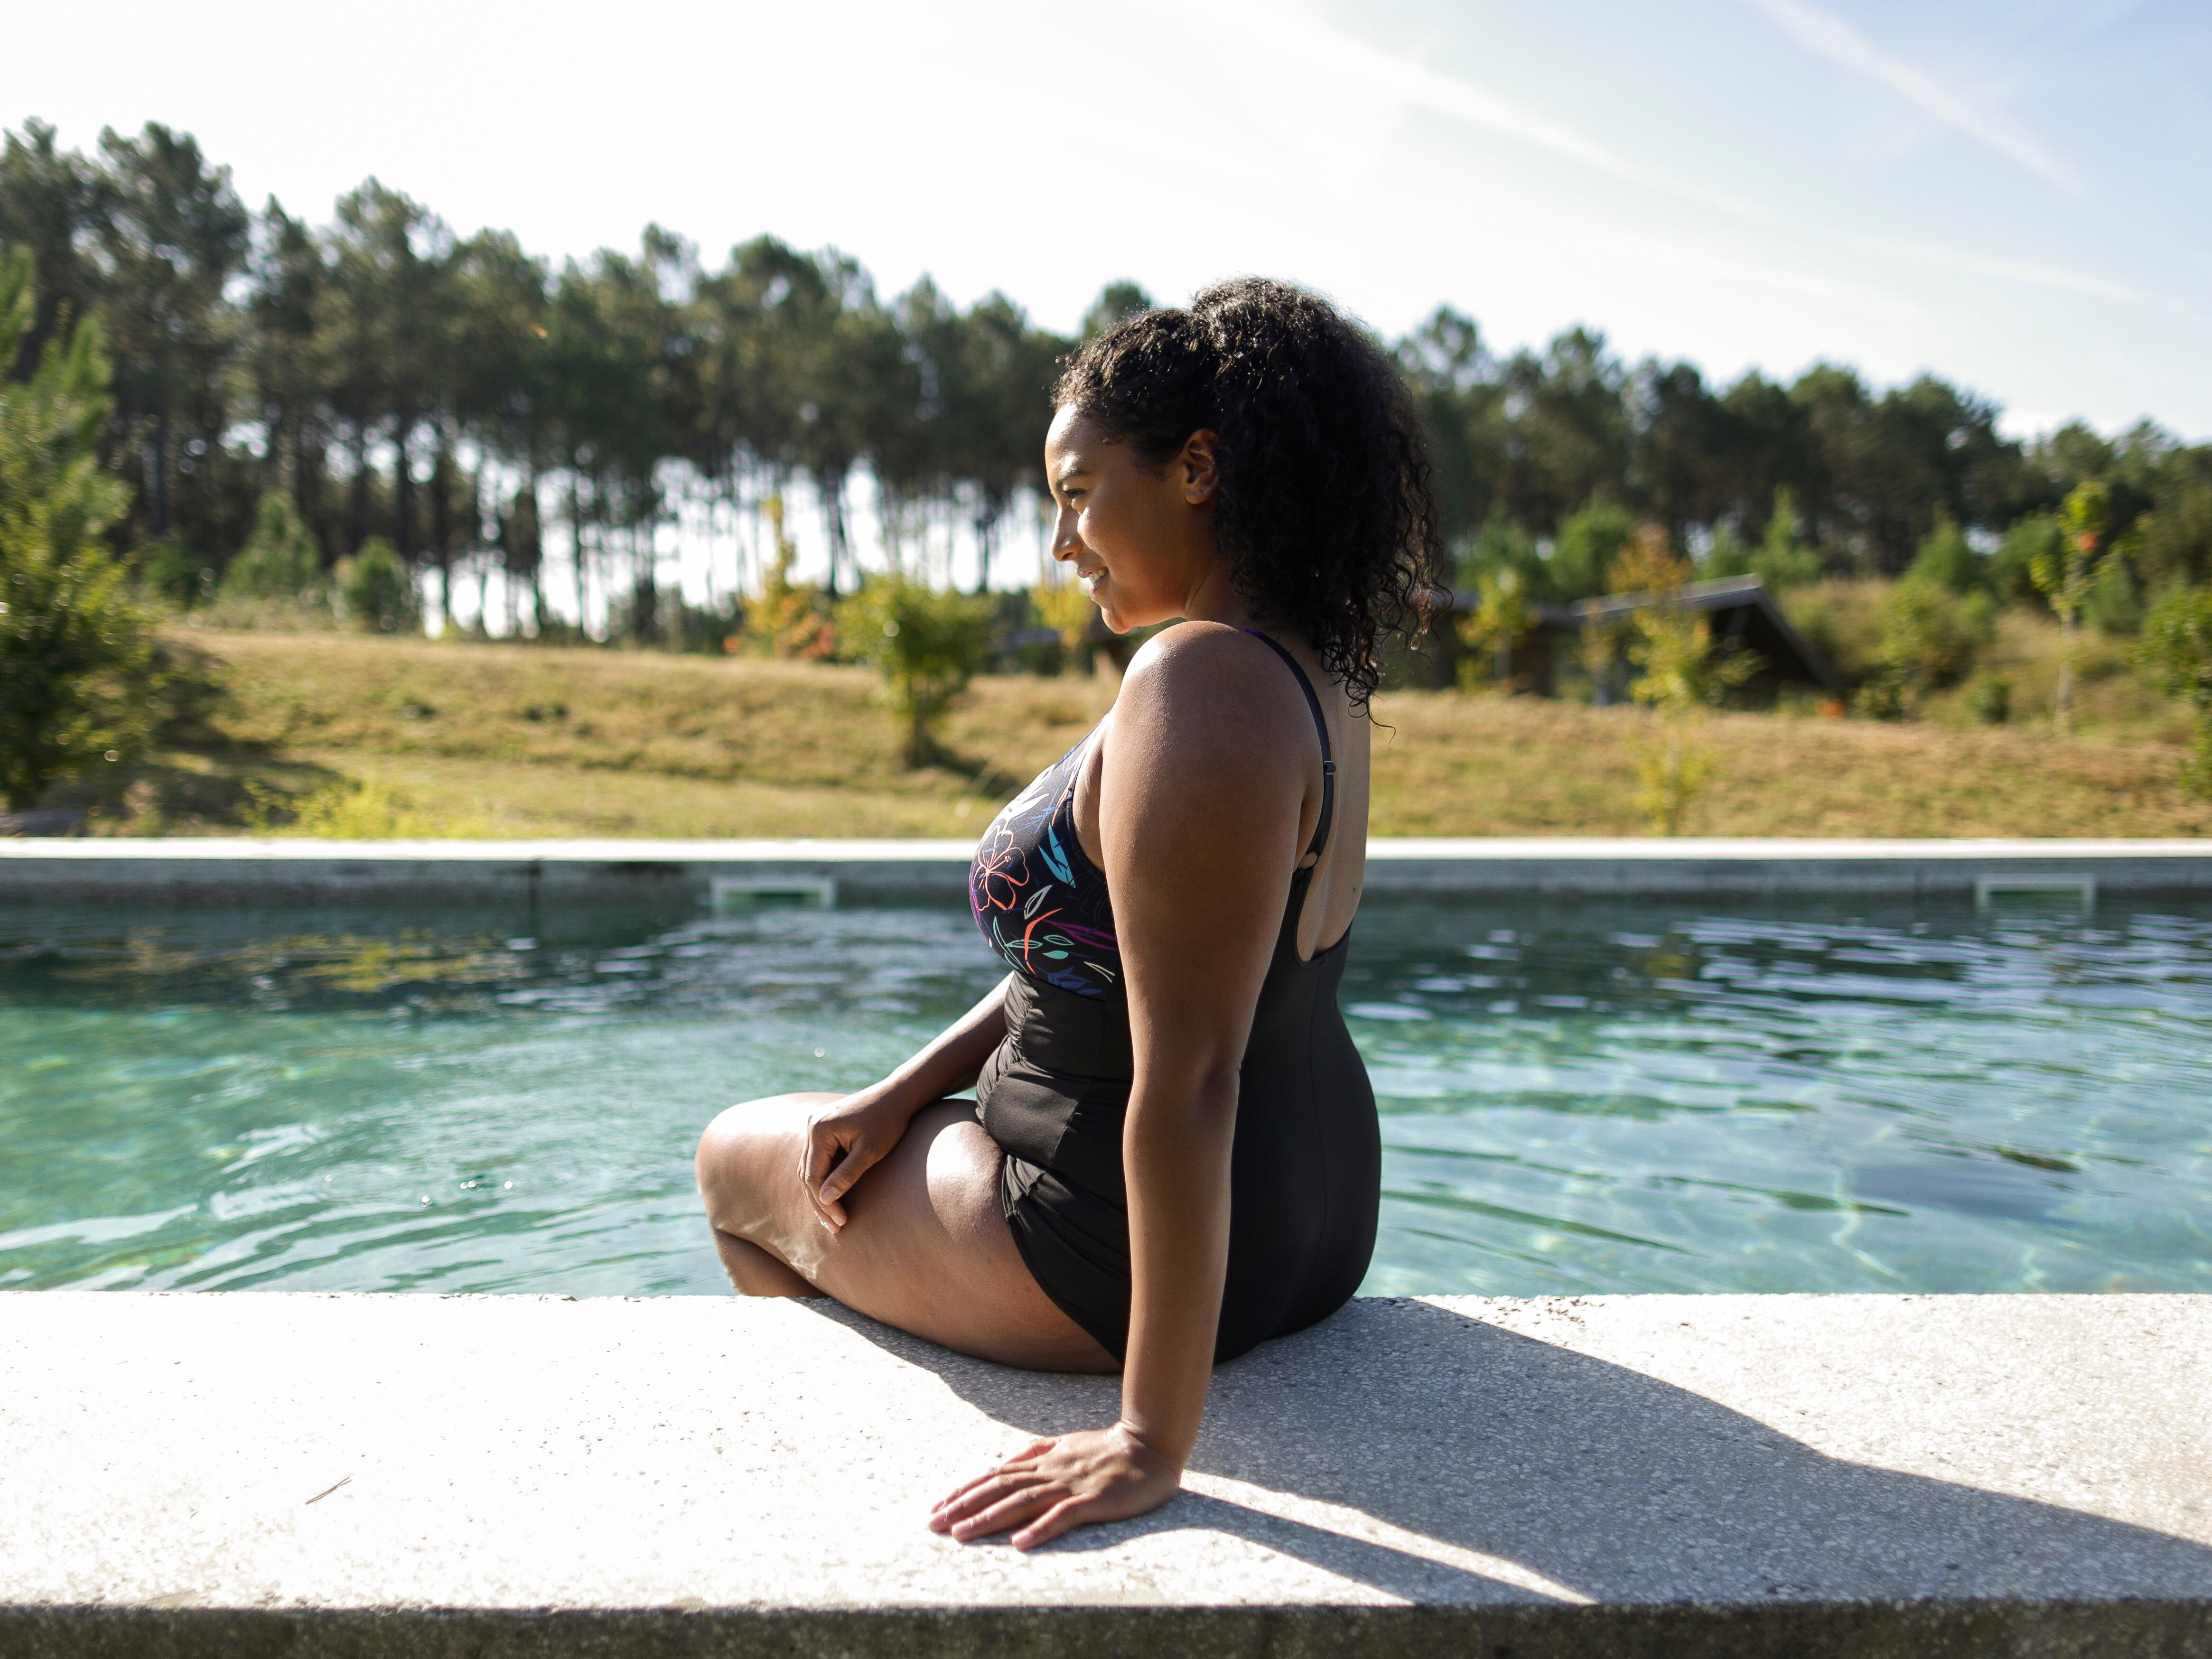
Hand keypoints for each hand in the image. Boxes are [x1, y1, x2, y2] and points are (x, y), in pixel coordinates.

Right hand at [798, 1086, 917, 1230]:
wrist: (898, 1095)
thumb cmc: (888, 1121)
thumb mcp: (870, 1151)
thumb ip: (847, 1175)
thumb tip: (825, 1199)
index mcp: (820, 1130)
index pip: (813, 1176)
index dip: (824, 1203)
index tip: (840, 1222)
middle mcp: (812, 1125)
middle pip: (807, 1174)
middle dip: (820, 1203)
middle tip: (835, 1227)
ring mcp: (816, 1125)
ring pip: (810, 1168)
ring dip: (820, 1194)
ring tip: (832, 1219)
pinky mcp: (824, 1129)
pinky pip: (819, 1159)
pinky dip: (825, 1179)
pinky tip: (833, 1197)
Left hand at [929, 1424, 1181, 1549]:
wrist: (1150, 1445)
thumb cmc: (1109, 1448)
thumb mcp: (1067, 1443)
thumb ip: (1036, 1451)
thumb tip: (1004, 1460)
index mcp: (1044, 1459)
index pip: (995, 1475)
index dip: (964, 1490)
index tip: (938, 1507)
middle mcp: (1050, 1470)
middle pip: (999, 1488)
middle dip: (964, 1506)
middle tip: (934, 1523)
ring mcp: (1071, 1485)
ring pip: (1022, 1502)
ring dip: (989, 1518)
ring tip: (961, 1535)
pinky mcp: (1094, 1501)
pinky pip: (1063, 1516)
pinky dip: (1040, 1528)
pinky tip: (1020, 1543)